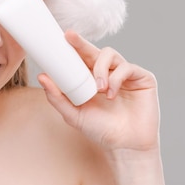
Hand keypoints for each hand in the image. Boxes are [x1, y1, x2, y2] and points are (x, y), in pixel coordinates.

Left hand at [38, 30, 160, 153]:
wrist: (126, 147)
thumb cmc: (101, 130)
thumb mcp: (74, 115)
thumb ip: (57, 97)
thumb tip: (42, 77)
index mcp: (92, 78)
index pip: (80, 57)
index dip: (72, 46)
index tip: (61, 36)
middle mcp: (108, 73)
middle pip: (94, 50)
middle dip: (81, 43)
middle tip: (70, 37)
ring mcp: (125, 74)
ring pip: (110, 54)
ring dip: (100, 69)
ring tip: (98, 88)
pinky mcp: (142, 78)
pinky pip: (127, 67)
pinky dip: (116, 79)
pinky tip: (112, 94)